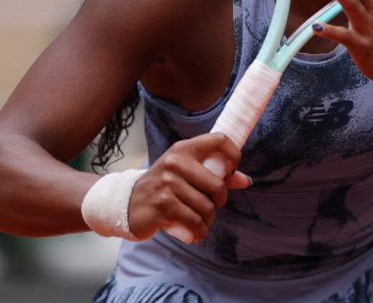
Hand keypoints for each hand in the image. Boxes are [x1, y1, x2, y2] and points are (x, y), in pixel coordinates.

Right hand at [128, 133, 250, 240]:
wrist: (126, 204)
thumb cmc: (164, 188)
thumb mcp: (186, 174)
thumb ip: (216, 174)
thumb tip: (246, 181)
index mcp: (184, 149)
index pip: (220, 139)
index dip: (234, 155)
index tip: (230, 171)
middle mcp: (175, 162)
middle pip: (218, 185)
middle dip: (220, 201)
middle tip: (211, 206)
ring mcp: (167, 183)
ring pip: (207, 207)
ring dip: (208, 219)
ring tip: (200, 221)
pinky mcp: (162, 205)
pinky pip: (194, 221)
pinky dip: (199, 231)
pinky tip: (196, 233)